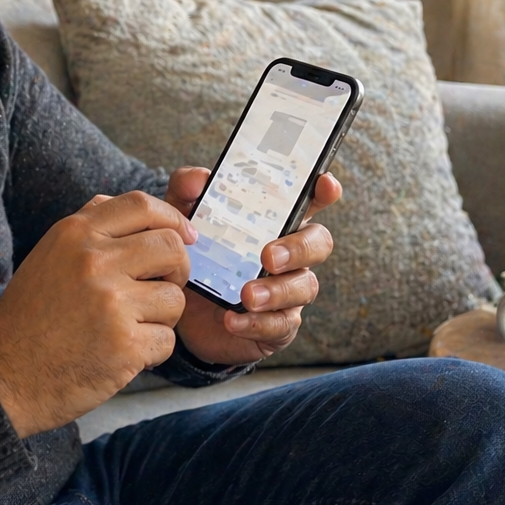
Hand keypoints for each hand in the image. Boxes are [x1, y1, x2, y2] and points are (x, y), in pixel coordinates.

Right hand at [0, 191, 195, 437]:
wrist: (4, 377)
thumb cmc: (30, 316)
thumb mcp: (50, 254)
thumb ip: (92, 227)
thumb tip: (145, 210)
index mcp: (75, 234)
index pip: (141, 205)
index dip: (172, 218)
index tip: (184, 236)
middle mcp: (94, 261)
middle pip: (171, 248)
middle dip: (177, 270)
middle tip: (162, 287)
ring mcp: (112, 303)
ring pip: (175, 298)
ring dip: (161, 316)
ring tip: (129, 326)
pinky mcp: (125, 345)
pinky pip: (167, 340)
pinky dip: (152, 350)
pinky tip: (122, 353)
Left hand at [168, 167, 338, 365]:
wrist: (179, 311)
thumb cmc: (194, 255)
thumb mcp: (183, 220)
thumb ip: (187, 192)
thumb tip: (199, 178)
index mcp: (274, 222)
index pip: (309, 200)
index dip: (323, 191)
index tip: (325, 185)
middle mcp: (290, 253)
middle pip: (319, 243)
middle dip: (300, 248)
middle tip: (268, 257)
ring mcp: (288, 291)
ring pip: (305, 287)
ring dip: (278, 291)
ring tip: (247, 295)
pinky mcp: (277, 326)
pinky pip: (281, 326)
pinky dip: (258, 323)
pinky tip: (233, 320)